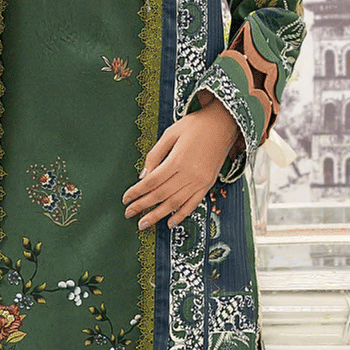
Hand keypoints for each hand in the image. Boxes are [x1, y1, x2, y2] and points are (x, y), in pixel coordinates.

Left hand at [123, 94, 240, 228]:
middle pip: (161, 195)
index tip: (126, 199)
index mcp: (178, 160)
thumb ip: (155, 154)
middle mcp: (190, 174)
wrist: (224, 124)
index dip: (137, 192)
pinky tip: (170, 223)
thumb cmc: (196, 125)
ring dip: (158, 216)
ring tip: (144, 224)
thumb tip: (143, 176)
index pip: (152, 182)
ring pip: (175, 204)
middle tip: (128, 214)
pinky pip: (193, 204)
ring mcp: (200, 181)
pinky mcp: (208, 184)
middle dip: (143, 206)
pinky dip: (181, 215)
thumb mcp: (170, 133)